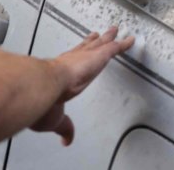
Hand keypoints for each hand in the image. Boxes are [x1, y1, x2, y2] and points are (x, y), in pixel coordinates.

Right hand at [31, 28, 134, 145]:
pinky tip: (130, 41)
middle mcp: (73, 61)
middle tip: (100, 35)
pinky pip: (115, 48)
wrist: (44, 85)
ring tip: (114, 32)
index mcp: (60, 73)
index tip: (81, 52)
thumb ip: (64, 127)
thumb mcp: (56, 119)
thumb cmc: (43, 100)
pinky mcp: (98, 56)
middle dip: (93, 41)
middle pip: (87, 48)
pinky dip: (124, 44)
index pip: (71, 61)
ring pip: (101, 45)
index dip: (77, 55)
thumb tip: (67, 139)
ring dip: (109, 38)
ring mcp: (86, 57)